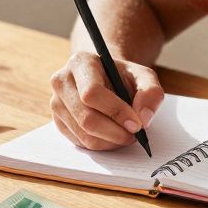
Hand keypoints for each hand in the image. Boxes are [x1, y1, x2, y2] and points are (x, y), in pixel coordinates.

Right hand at [49, 51, 163, 150]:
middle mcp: (62, 82)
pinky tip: (113, 135)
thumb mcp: (144, 76)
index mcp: (80, 62)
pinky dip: (102, 144)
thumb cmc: (123, 76)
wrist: (106, 78)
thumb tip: (143, 117)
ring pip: (84, 135)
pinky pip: (81, 143)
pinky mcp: (58, 122)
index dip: (116, 111)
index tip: (137, 124)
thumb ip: (151, 92)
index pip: (92, 93)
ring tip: (127, 134)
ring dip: (111, 141)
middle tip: (135, 134)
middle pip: (86, 118)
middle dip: (115, 132)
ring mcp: (56, 103)